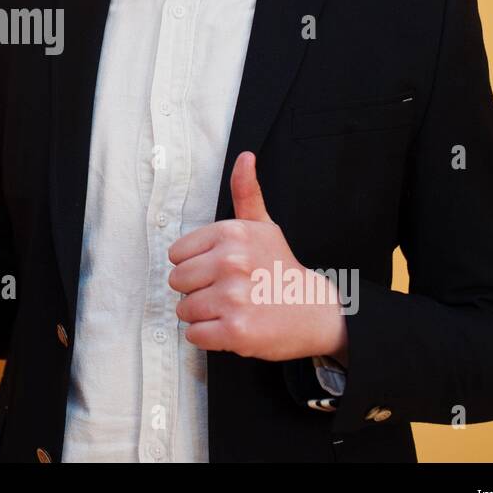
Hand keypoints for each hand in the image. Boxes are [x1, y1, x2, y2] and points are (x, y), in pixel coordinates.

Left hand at [167, 151, 348, 362]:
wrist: (315, 311)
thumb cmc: (280, 267)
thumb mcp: (263, 226)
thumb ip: (246, 193)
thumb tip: (245, 156)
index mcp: (231, 233)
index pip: (177, 254)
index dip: (196, 265)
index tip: (220, 269)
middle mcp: (230, 261)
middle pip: (177, 281)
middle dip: (196, 290)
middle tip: (226, 291)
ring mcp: (233, 297)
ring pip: (184, 309)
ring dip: (203, 314)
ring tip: (231, 309)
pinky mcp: (235, 331)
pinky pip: (194, 334)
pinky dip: (208, 336)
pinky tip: (231, 327)